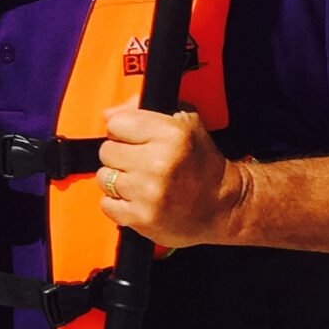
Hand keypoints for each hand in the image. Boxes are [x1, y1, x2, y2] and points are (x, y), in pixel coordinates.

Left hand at [97, 104, 246, 248]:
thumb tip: (108, 114)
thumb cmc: (202, 163)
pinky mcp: (141, 218)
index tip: (136, 140)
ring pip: (104, 178)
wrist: (224, 206)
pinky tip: (138, 200)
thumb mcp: (185, 123)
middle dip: (120, 156)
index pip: (115, 123)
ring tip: (140, 182)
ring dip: (118, 180)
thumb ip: (143, 110)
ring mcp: (148, 193)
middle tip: (140, 163)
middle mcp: (158, 163)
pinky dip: (118, 203)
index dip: (123, 131)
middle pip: (106, 151)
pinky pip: (106, 204)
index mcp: (171, 134)